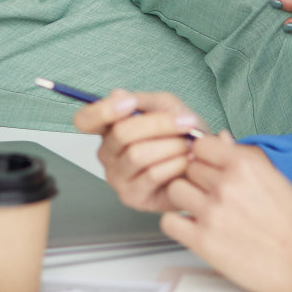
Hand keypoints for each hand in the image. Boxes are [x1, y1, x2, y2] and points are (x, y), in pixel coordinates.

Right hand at [73, 89, 210, 211]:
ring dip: (171, 146)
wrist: (206, 163)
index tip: (130, 103)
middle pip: (121, 133)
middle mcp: (107, 154)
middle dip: (159, 124)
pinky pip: (151, 175)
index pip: (85, 119)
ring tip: (188, 145)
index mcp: (109, 129)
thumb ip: (142, 101)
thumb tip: (117, 94)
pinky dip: (175, 164)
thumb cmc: (182, 134)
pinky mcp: (132, 197)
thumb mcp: (166, 107)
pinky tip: (187, 161)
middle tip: (185, 123)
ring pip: (137, 155)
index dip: (103, 110)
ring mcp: (117, 178)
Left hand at [161, 134, 291, 291]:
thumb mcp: (274, 179)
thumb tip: (220, 138)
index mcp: (246, 164)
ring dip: (184, 199)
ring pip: (174, 189)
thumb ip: (242, 158)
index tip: (209, 168)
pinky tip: (193, 229)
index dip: (204, 157)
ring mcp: (212, 212)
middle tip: (211, 195)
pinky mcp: (202, 241)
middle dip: (196, 179)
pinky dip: (177, 224)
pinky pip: (169, 221)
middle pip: (187, 167)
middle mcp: (226, 184)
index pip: (201, 145)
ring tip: (201, 211)